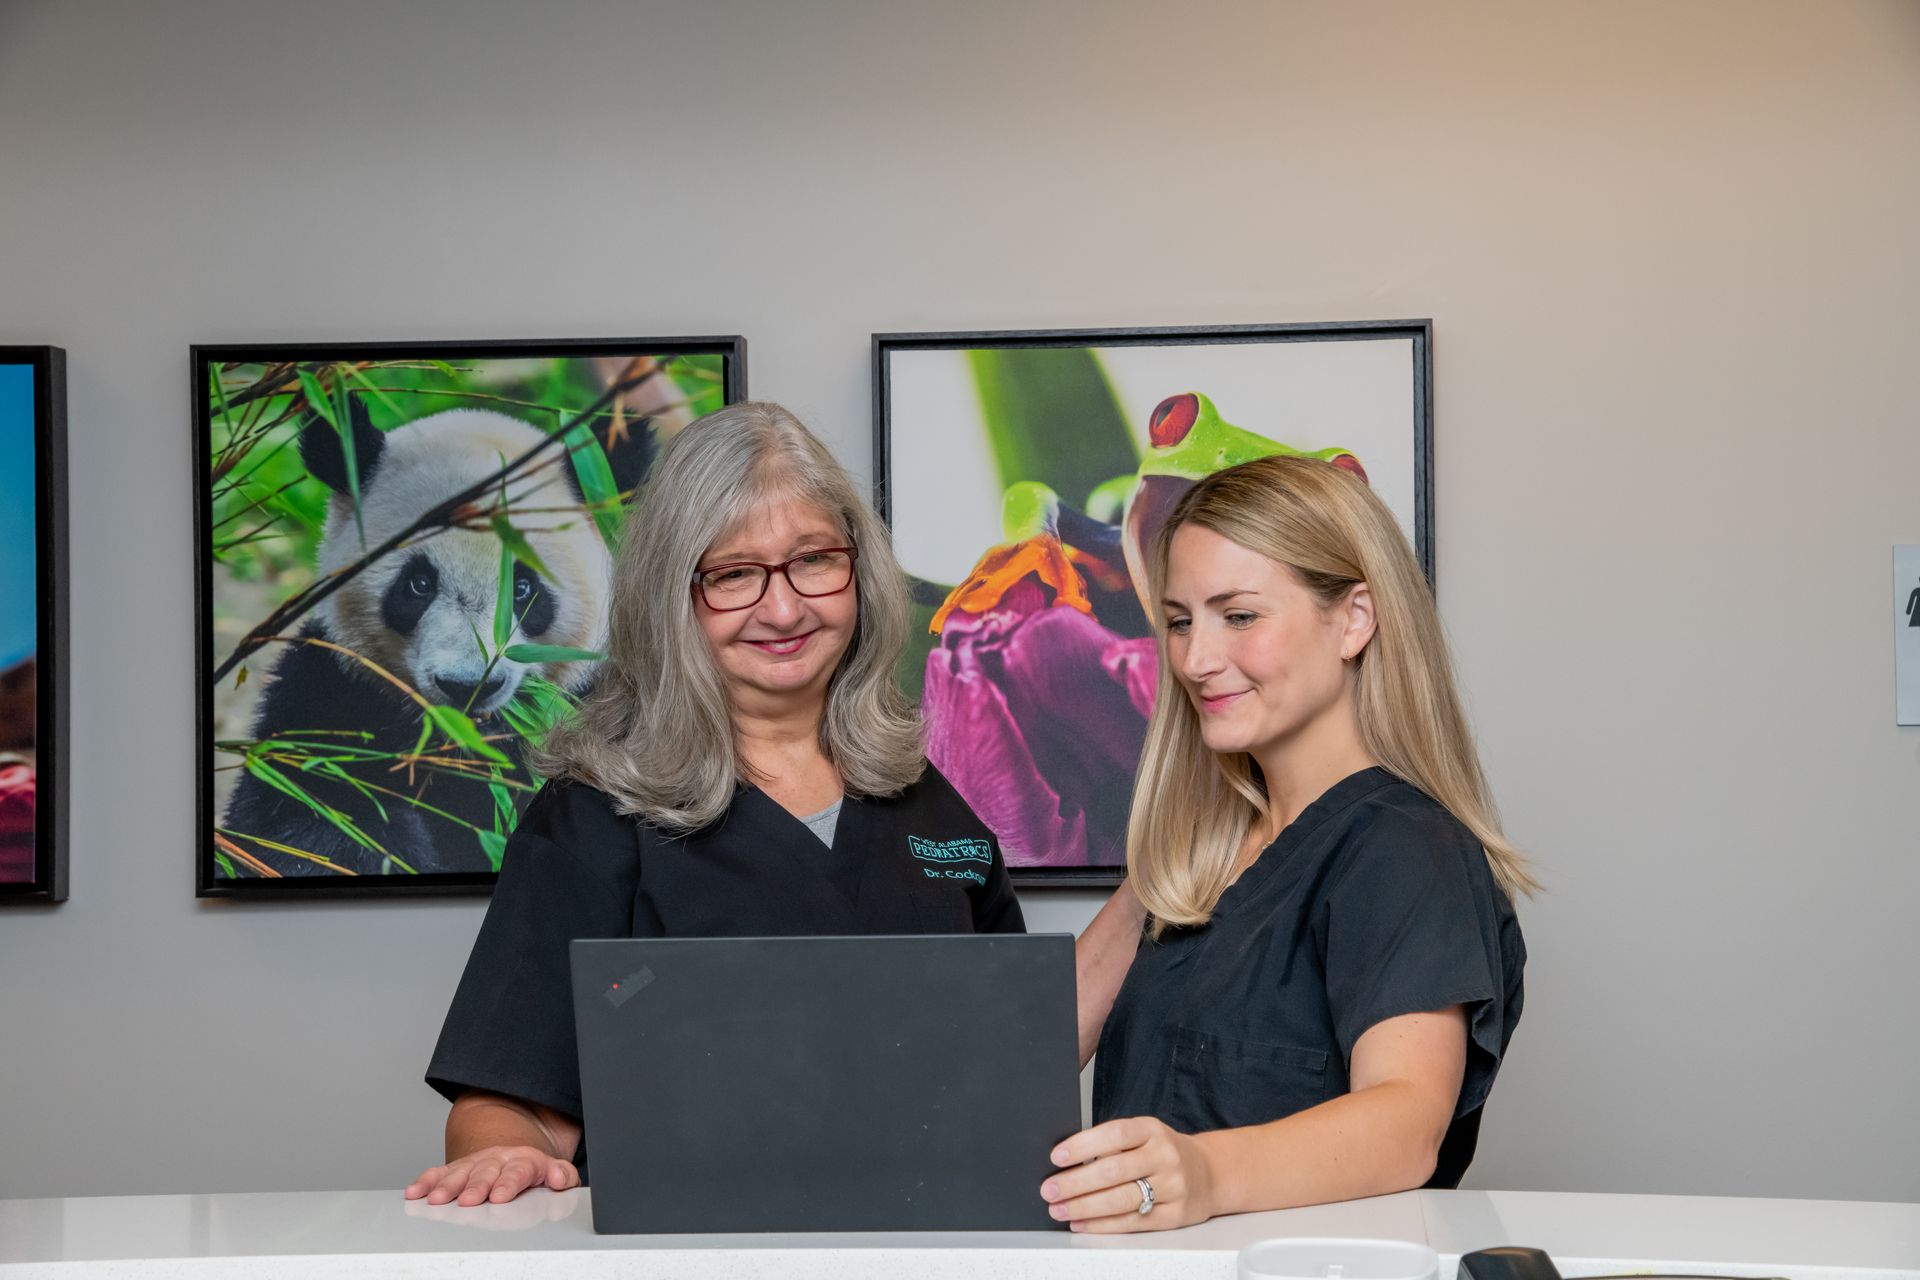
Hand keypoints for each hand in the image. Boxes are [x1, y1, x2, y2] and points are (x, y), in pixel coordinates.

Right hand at [404, 1145, 578, 1205]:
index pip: (517, 1172)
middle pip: (486, 1173)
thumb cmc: (534, 1170)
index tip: (500, 1196)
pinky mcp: (457, 1168)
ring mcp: (475, 1163)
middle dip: (476, 1187)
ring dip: (447, 1186)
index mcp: (524, 1161)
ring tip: (437, 1200)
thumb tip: (559, 1178)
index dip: (508, 1184)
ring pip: (459, 1173)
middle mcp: (497, 1160)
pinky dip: (426, 1181)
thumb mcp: (556, 1171)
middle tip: (468, 1200)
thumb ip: (563, 1175)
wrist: (514, 1152)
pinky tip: (416, 1192)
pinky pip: (439, 1172)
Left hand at [1039, 1116, 1216, 1232]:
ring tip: (1059, 1209)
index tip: (1056, 1156)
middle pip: (1114, 1171)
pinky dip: (1102, 1225)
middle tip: (1049, 1190)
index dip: (1083, 1145)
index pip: (1114, 1134)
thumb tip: (1067, 1161)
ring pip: (1121, 1200)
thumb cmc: (1163, 1152)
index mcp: (1152, 1129)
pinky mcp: (1175, 1214)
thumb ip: (1113, 1144)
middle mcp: (1165, 1156)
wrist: (1209, 1173)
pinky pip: (1133, 1222)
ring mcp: (1173, 1186)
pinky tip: (1082, 1223)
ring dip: (1084, 1207)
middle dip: (1075, 1183)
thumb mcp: (1144, 1135)